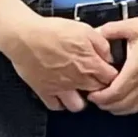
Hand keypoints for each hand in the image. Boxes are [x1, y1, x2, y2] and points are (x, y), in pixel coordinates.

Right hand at [0, 13, 116, 112]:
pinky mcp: (44, 91)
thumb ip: (102, 45)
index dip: (113, 76)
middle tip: (95, 81)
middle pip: (97, 93)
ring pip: (77, 106)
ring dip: (81, 100)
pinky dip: (60, 103)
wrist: (24, 36)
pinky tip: (62, 94)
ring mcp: (60, 88)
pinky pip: (55, 106)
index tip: (109, 72)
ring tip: (80, 90)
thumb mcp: (85, 30)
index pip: (112, 79)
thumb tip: (110, 56)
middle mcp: (77, 80)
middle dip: (100, 88)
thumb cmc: (52, 31)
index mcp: (90, 64)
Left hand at [87, 12, 137, 115]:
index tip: (91, 92)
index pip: (113, 94)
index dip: (99, 97)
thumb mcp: (134, 25)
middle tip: (96, 97)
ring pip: (132, 108)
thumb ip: (111, 30)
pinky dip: (132, 107)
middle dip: (104, 104)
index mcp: (137, 68)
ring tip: (108, 100)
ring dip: (117, 108)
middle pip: (120, 105)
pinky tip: (126, 100)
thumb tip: (95, 34)